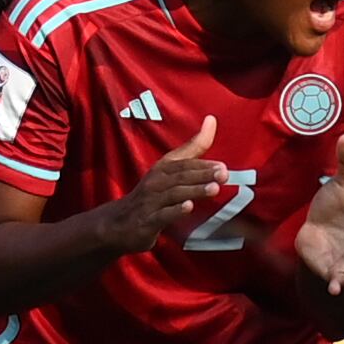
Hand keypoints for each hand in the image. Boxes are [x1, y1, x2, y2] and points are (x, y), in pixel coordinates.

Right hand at [90, 116, 229, 253]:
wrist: (120, 222)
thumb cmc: (151, 194)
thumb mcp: (169, 169)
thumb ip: (193, 149)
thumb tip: (211, 121)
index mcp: (162, 169)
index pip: (184, 163)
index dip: (203, 164)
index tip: (222, 166)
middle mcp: (156, 182)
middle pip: (180, 176)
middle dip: (202, 174)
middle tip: (223, 174)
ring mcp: (151, 202)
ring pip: (173, 193)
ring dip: (194, 190)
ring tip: (213, 189)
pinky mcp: (147, 221)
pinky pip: (162, 215)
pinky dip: (175, 211)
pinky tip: (188, 207)